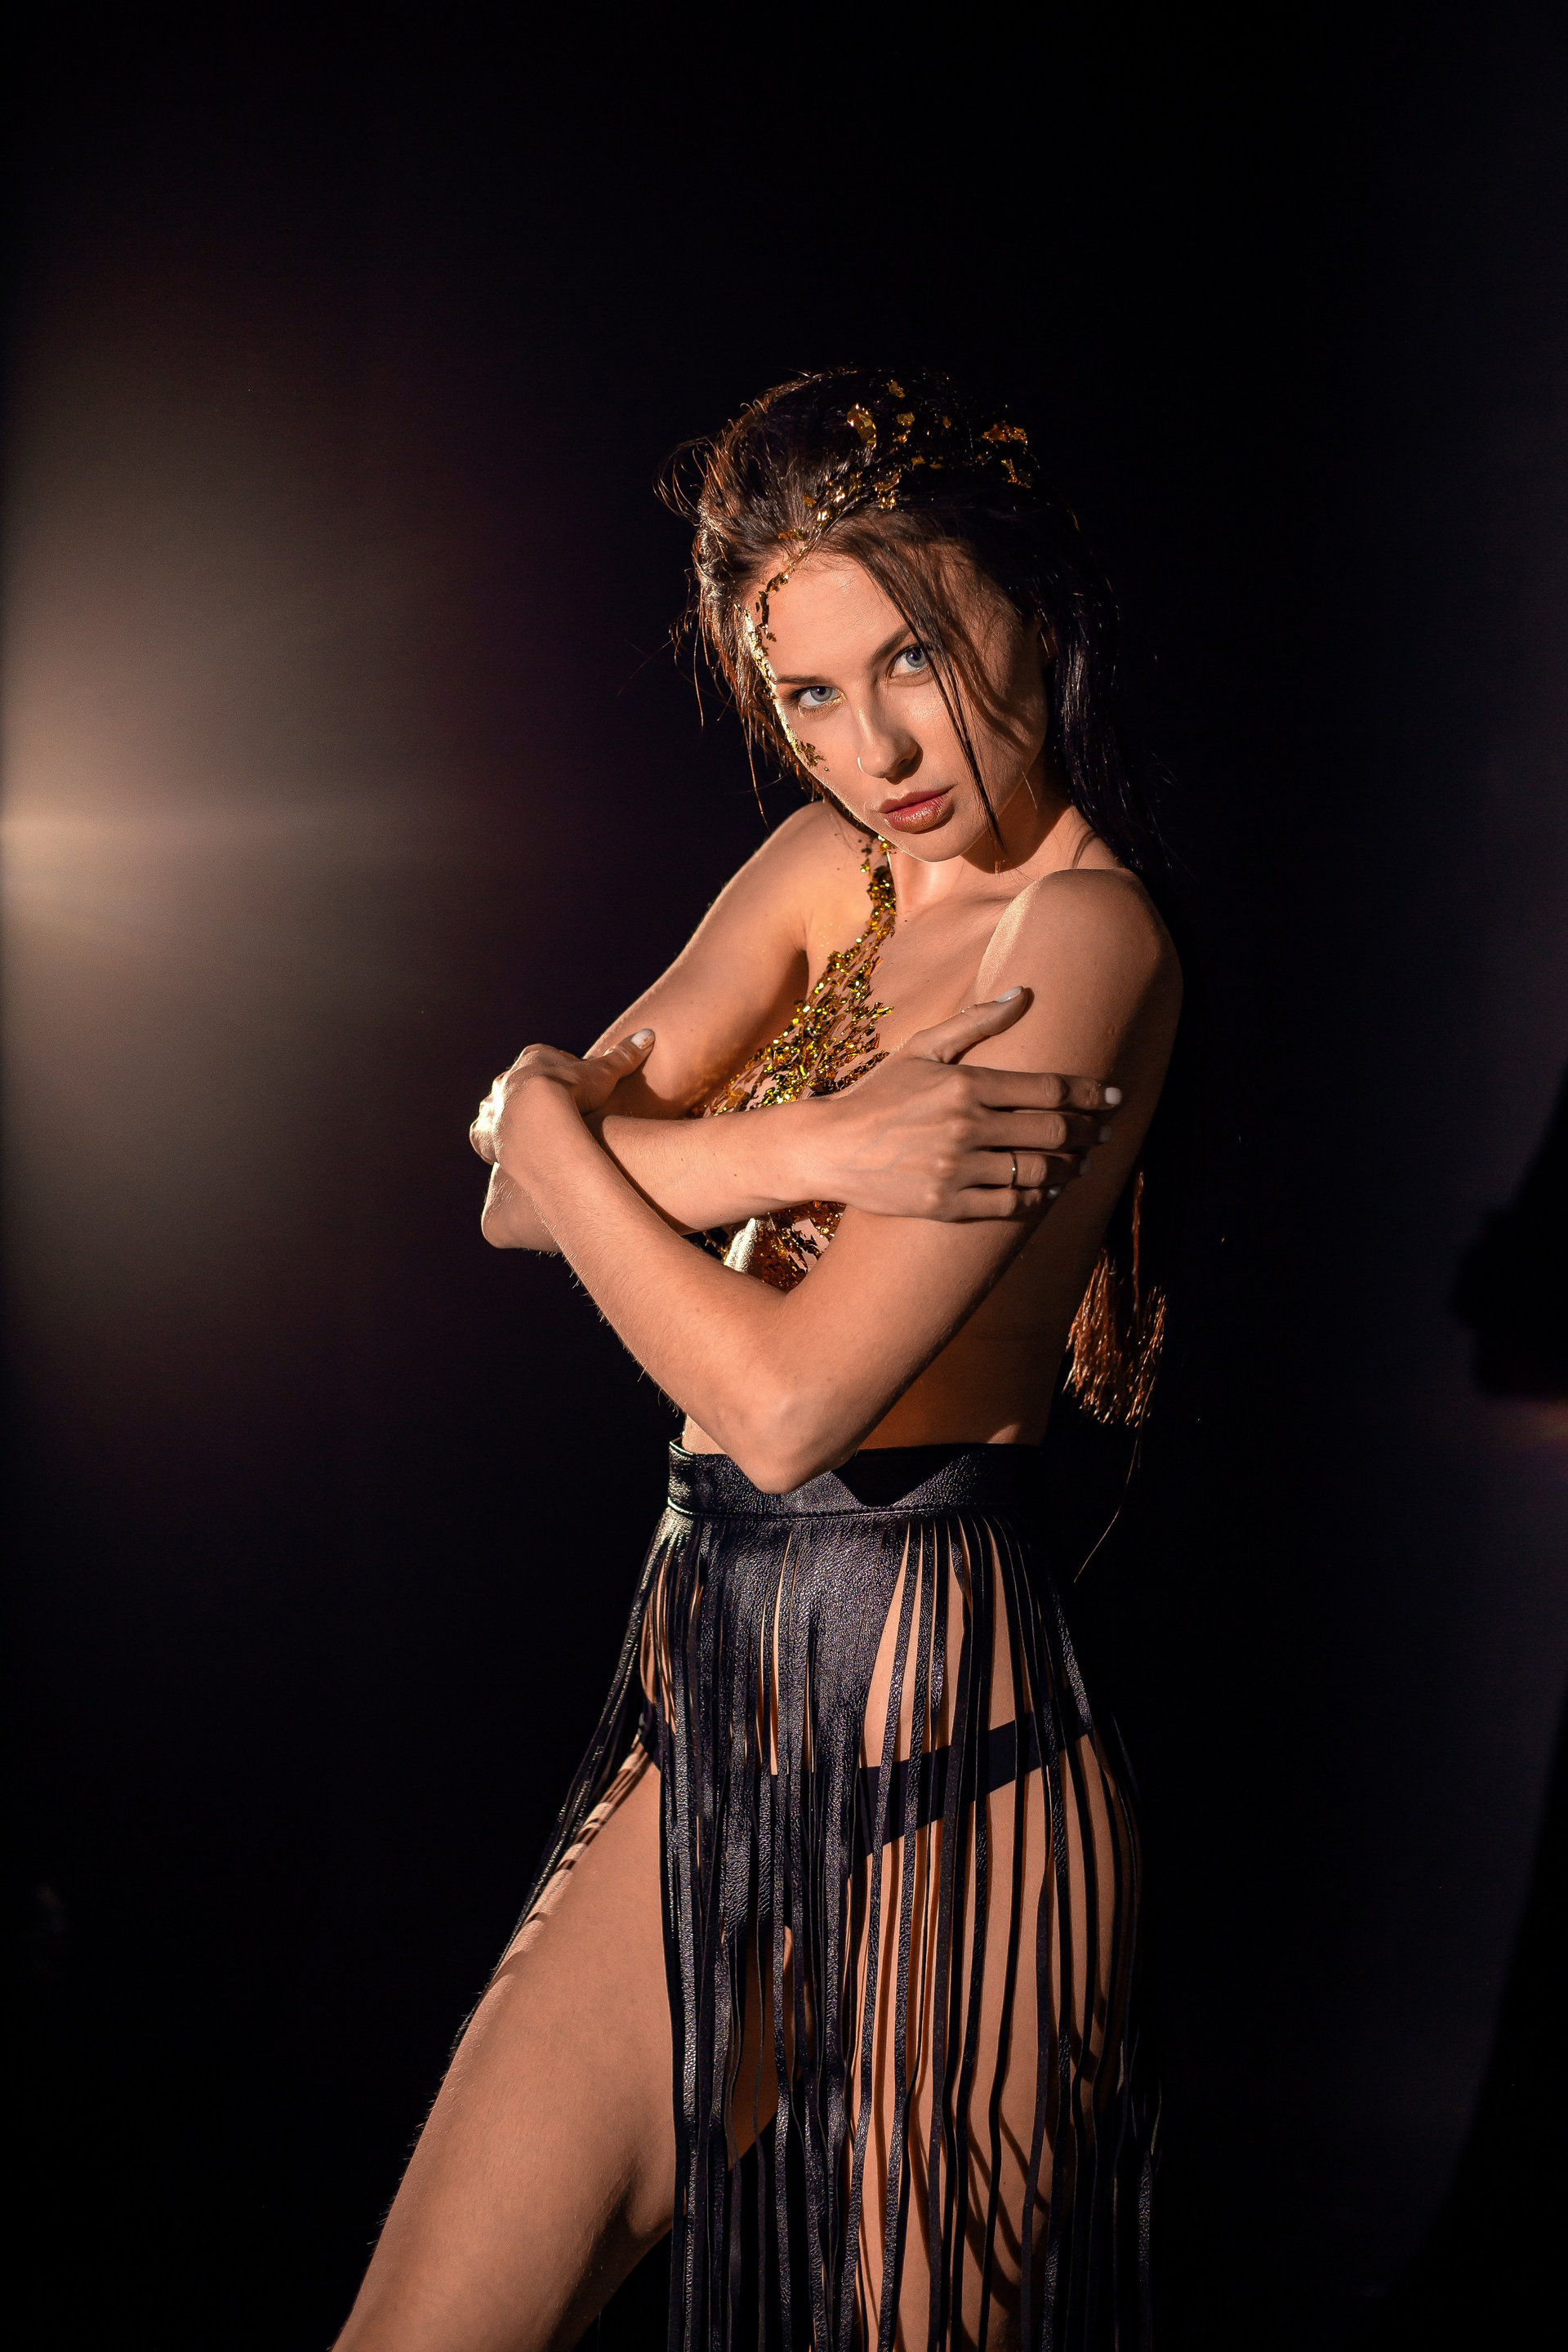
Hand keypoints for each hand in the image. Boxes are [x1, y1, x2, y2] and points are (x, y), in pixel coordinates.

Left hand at [469, 1028, 655, 1168]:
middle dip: (536, 1096)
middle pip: (522, 1084)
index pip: (550, 1063)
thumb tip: (649, 1034)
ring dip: (509, 1116)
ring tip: (529, 1133)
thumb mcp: (604, 1073)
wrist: (538, 1118)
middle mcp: (508, 1079)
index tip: (579, 1092)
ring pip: (499, 1107)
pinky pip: (481, 1134)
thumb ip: (624, 1055)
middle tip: (557, 1114)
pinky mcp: (484, 1133)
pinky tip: (501, 1149)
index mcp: (534, 1058)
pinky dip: (489, 1140)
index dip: (566, 1077)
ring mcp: (494, 1106)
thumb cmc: (572, 1091)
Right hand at [823, 990, 1119, 1220]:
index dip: (1091, 1094)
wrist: (828, 1147)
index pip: (1048, 1089)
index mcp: (966, 1084)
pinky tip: (1048, 1190)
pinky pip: (1010, 1205)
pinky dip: (1037, 1198)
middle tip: (1106, 1132)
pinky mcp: (946, 1204)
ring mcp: (957, 1169)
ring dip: (1070, 1168)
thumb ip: (975, 1022)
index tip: (1115, 1099)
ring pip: (1037, 1171)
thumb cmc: (878, 1094)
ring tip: (1082, 1164)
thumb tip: (1023, 993)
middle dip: (1089, 1132)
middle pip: (1052, 1132)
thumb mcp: (921, 1049)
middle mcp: (966, 1127)